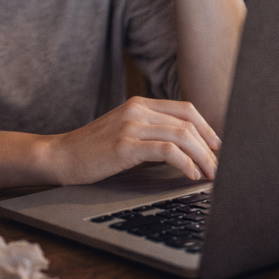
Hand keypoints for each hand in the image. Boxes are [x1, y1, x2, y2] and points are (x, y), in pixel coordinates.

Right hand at [45, 96, 220, 184]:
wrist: (61, 156)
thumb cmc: (93, 150)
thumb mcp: (125, 132)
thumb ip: (151, 131)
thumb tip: (186, 148)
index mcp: (140, 104)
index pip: (186, 110)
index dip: (207, 128)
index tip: (218, 147)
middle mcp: (138, 109)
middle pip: (188, 122)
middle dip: (209, 147)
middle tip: (218, 167)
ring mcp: (131, 125)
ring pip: (182, 136)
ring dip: (202, 157)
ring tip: (209, 174)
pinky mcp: (125, 145)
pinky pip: (167, 151)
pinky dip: (185, 163)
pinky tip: (190, 175)